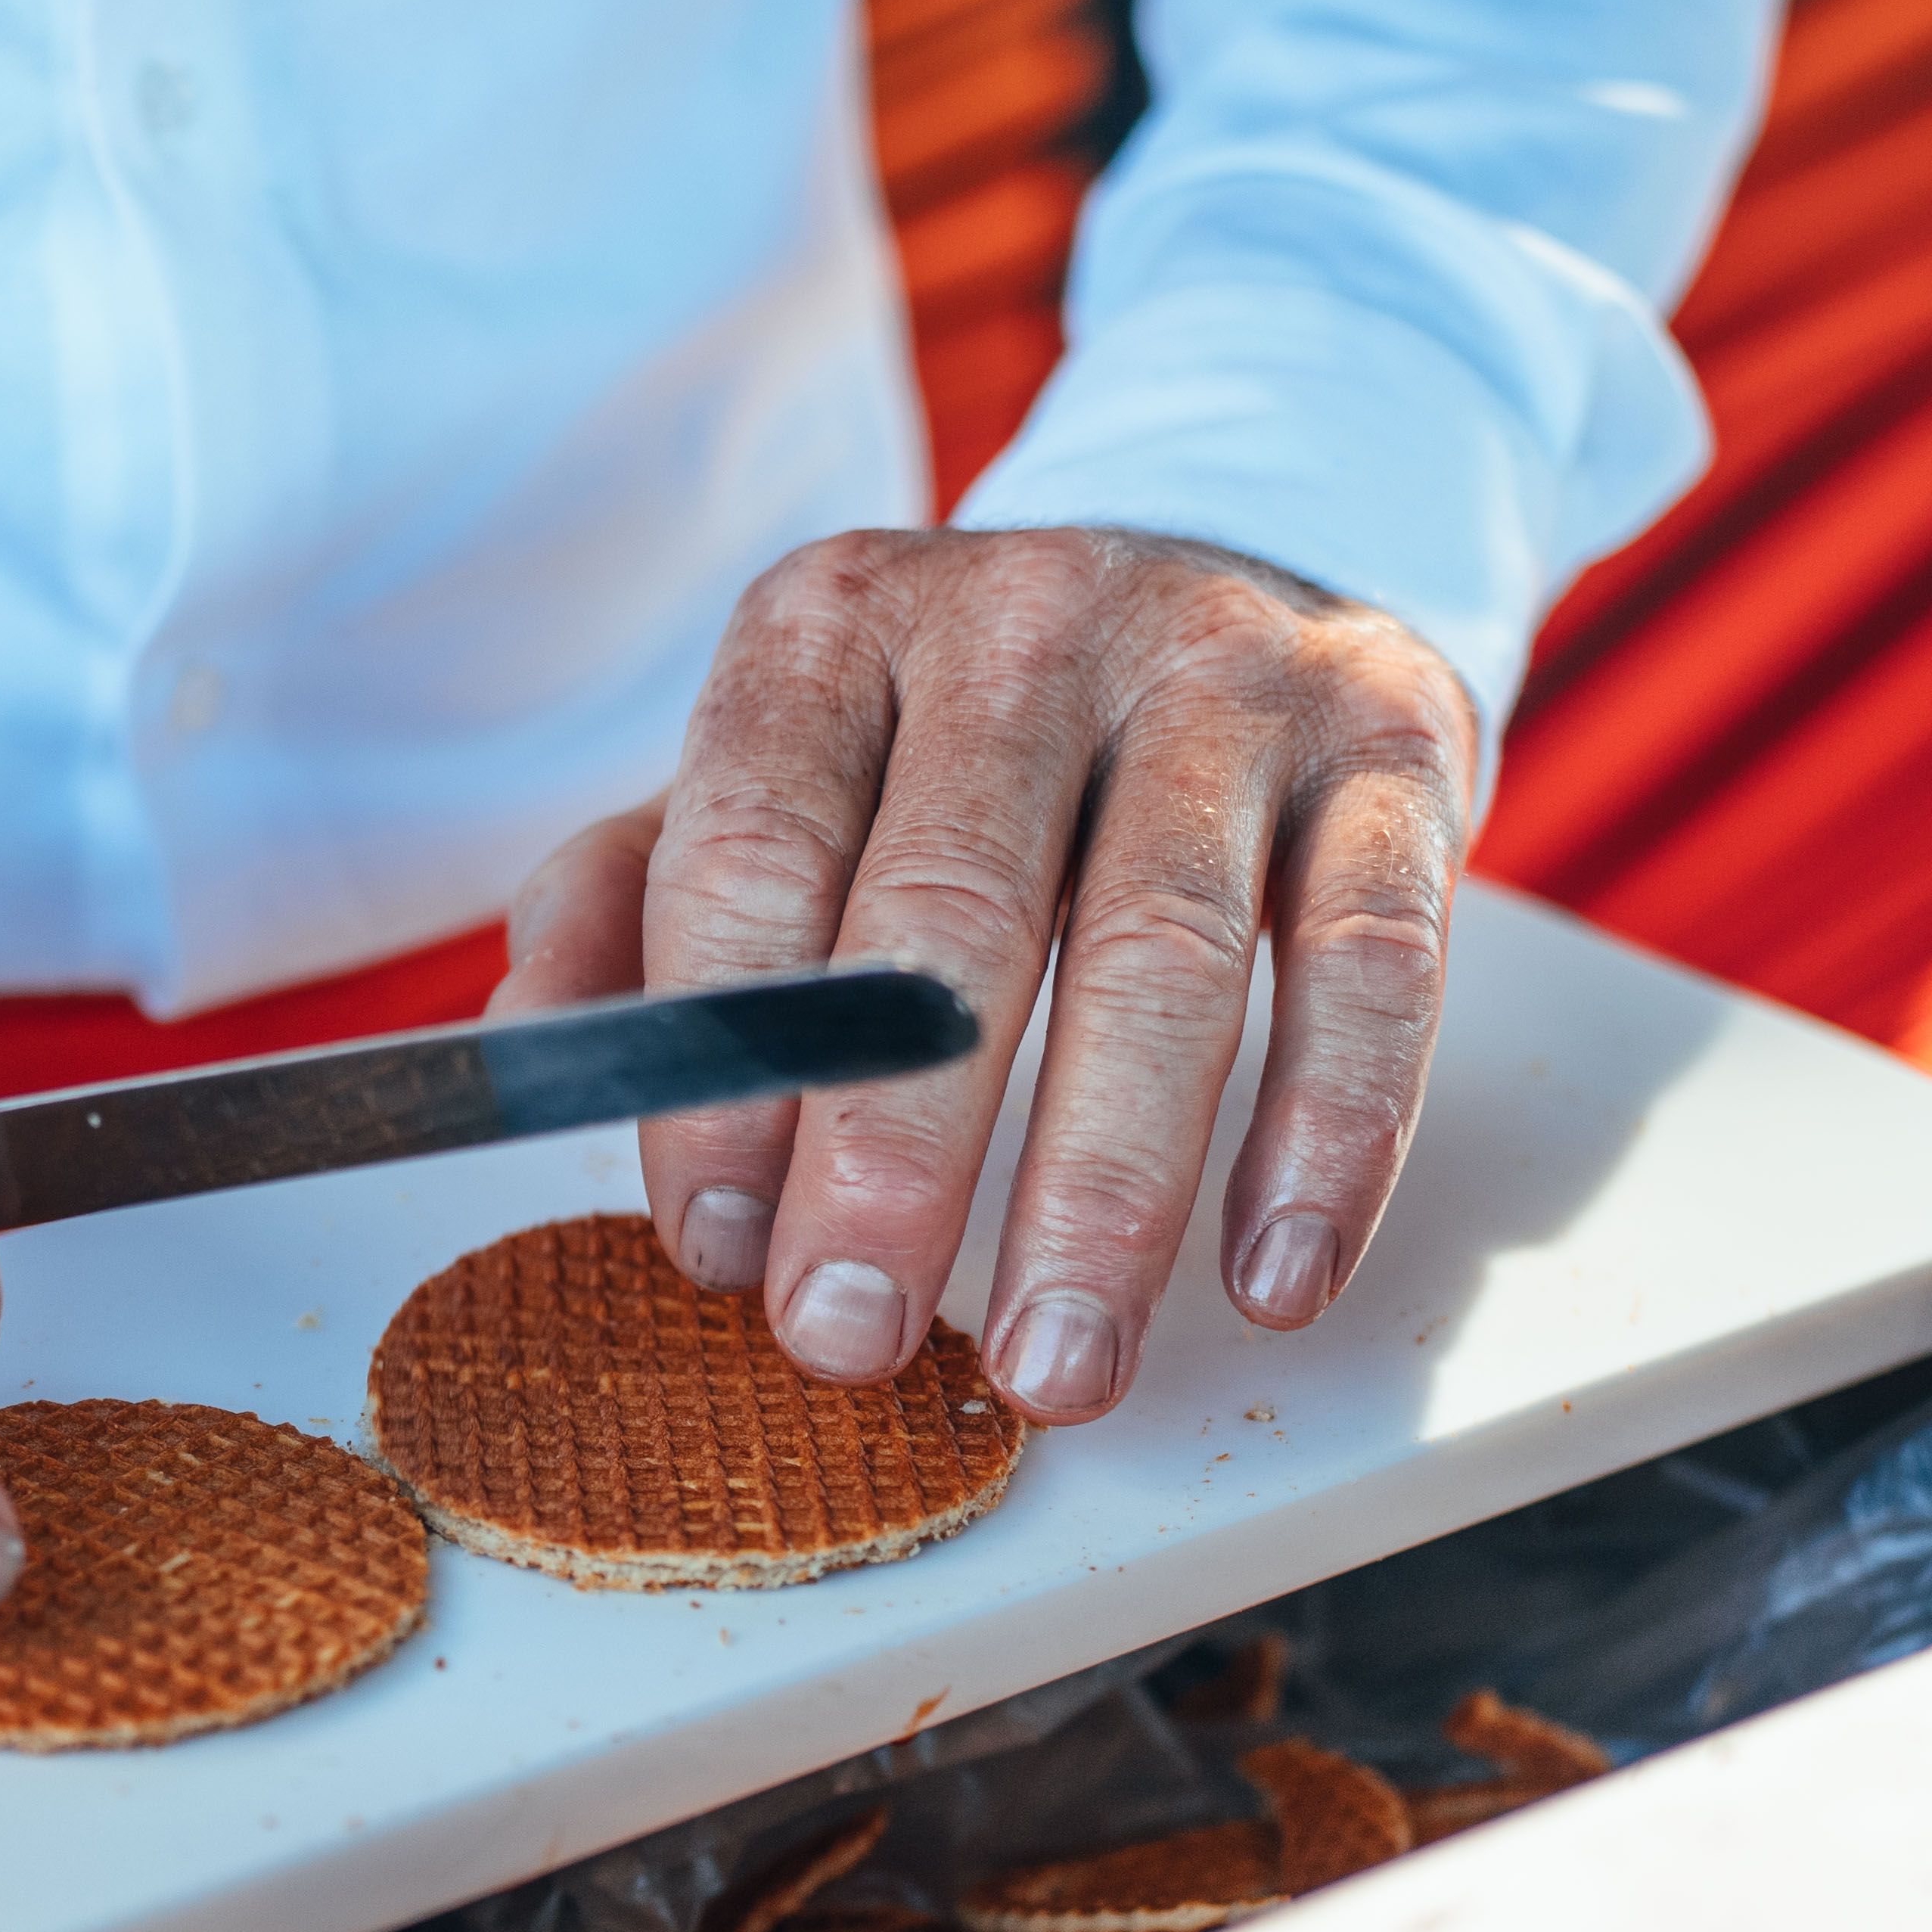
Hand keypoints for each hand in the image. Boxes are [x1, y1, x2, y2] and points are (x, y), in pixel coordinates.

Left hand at [493, 525, 1473, 1426]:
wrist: (1230, 564)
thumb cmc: (965, 738)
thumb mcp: (782, 775)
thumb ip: (637, 906)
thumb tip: (539, 1054)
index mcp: (838, 627)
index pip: (751, 850)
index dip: (726, 1066)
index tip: (718, 1251)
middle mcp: (1029, 619)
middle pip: (951, 914)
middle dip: (894, 1158)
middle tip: (854, 1340)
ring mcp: (1226, 671)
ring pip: (1164, 952)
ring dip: (1106, 1191)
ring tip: (1061, 1367)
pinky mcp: (1392, 740)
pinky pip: (1371, 957)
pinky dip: (1326, 1135)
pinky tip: (1270, 1278)